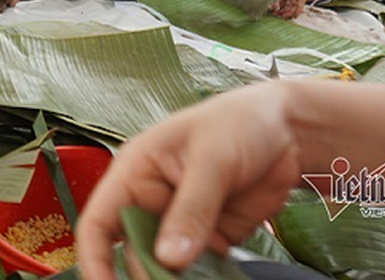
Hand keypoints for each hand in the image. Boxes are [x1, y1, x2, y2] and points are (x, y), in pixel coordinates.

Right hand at [75, 84, 300, 279]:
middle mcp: (154, 200)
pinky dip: (206, 279)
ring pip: (167, 266)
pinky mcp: (214, 237)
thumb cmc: (239, 120)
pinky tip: (213, 279)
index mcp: (136, 173)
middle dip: (147, 275)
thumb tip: (169, 257)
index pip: (99, 221)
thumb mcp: (211, 159)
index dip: (95, 257)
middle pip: (134, 252)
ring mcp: (184, 222)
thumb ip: (191, 209)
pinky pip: (202, 269)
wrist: (289, 128)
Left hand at [268, 0, 305, 18]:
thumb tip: (276, 8)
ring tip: (276, 15)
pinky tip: (273, 12)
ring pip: (287, 6)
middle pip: (294, 5)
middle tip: (281, 17)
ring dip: (283, 12)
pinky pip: (281, 5)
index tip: (295, 16)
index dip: (299, 8)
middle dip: (289, 12)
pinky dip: (278, 9)